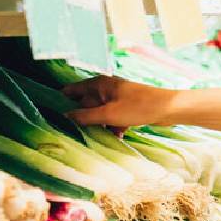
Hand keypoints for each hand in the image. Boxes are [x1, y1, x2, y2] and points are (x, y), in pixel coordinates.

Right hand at [62, 76, 178, 128]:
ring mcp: (116, 98)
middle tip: (73, 132)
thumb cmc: (138, 107)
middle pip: (85, 104)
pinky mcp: (126, 108)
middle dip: (81, 118)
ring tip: (97, 136)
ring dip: (99, 125)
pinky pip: (113, 118)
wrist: (169, 108)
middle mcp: (105, 88)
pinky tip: (118, 135)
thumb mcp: (108, 114)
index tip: (52, 116)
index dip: (61, 101)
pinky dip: (113, 127)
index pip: (71, 90)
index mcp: (98, 84)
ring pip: (99, 113)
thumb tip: (64, 116)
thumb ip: (85, 116)